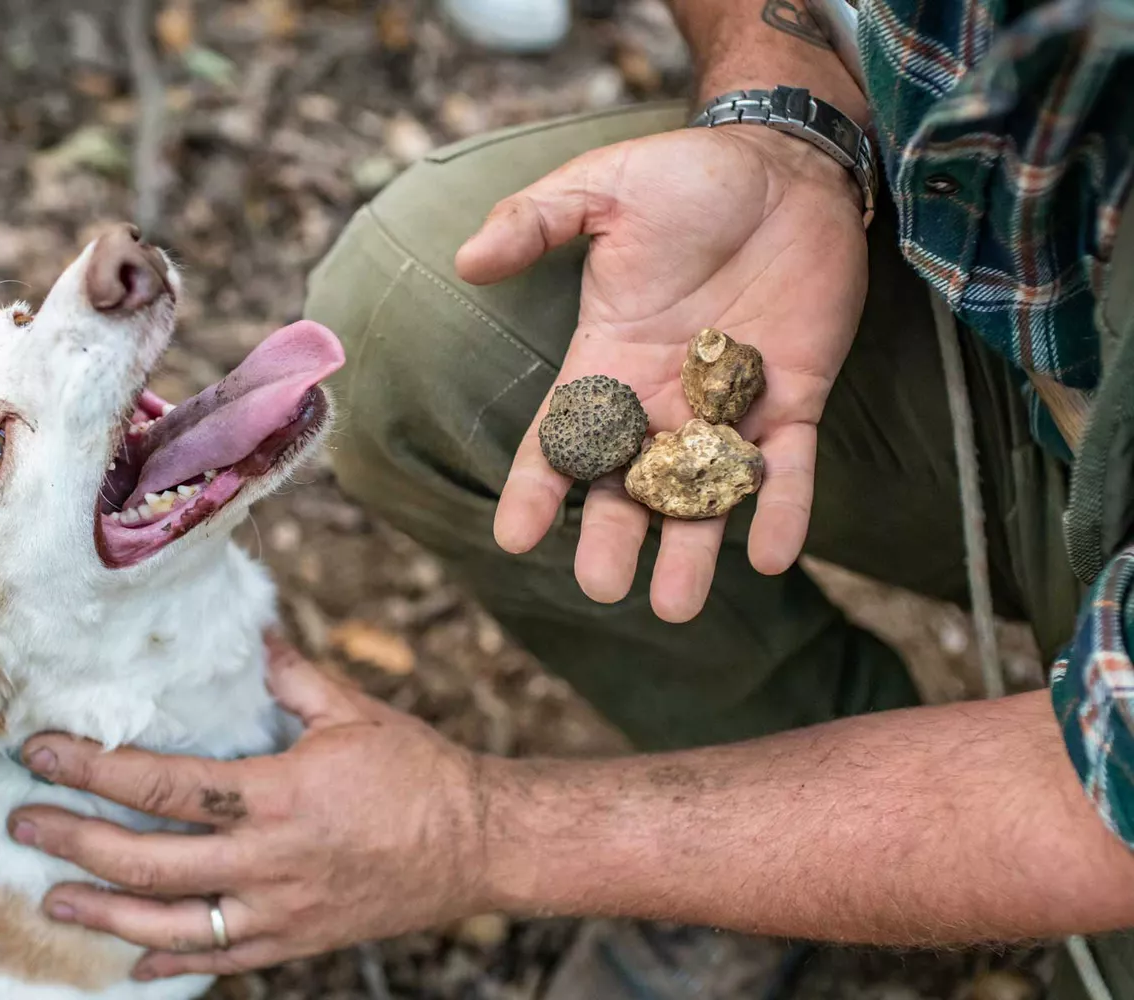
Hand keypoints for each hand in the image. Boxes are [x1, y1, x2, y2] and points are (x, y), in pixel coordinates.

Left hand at [6, 639, 489, 978]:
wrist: (479, 845)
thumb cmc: (418, 773)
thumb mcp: (353, 711)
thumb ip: (289, 675)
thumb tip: (246, 633)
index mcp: (280, 794)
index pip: (164, 784)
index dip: (94, 769)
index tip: (42, 753)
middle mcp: (271, 861)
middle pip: (149, 862)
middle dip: (76, 841)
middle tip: (25, 821)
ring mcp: (282, 911)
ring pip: (172, 925)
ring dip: (103, 914)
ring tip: (51, 900)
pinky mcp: (298, 941)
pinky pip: (222, 961)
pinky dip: (168, 965)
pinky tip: (128, 965)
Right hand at [458, 126, 867, 618]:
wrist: (786, 163)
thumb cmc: (688, 176)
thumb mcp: (600, 187)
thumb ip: (533, 221)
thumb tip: (466, 260)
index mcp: (607, 359)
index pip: (563, 436)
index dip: (538, 487)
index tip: (515, 538)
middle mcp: (661, 398)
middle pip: (629, 484)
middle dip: (614, 536)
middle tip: (601, 587)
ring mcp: (729, 406)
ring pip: (705, 494)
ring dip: (692, 549)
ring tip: (677, 607)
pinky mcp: (797, 399)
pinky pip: (789, 468)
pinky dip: (782, 509)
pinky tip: (773, 555)